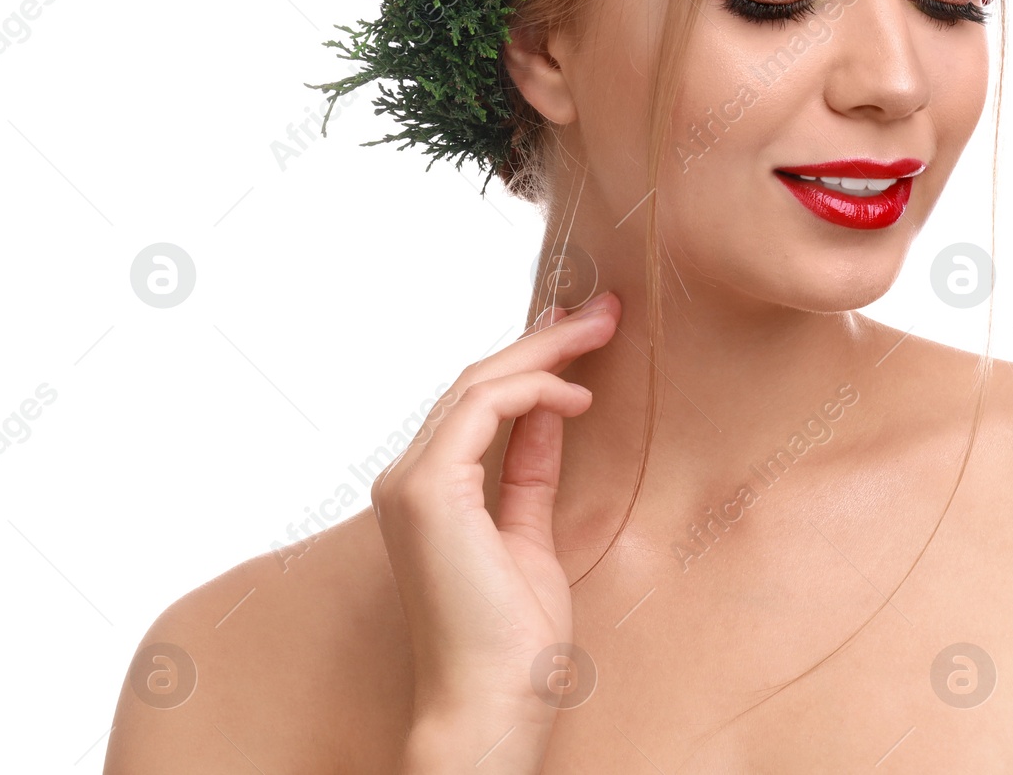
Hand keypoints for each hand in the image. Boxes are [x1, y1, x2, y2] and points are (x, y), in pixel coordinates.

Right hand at [373, 291, 620, 771]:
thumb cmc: (512, 640)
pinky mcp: (428, 490)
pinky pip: (482, 408)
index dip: (533, 360)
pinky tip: (579, 395)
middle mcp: (407, 478)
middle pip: (478, 381)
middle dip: (545, 338)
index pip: (478, 402)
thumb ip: (530, 470)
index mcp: (429, 491)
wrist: (492, 705)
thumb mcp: (531, 533)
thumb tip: (552, 410)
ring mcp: (412, 482)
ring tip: (602, 326)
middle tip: (605, 308)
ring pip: (479, 383)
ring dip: (546, 348)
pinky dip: (534, 390)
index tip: (585, 333)